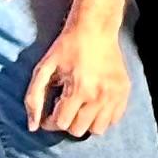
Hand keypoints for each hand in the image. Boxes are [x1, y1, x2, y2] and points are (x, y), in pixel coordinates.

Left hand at [24, 13, 133, 137]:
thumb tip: (33, 127)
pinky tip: (93, 104)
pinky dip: (102, 117)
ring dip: (85, 122)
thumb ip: (33, 98)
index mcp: (79, 89)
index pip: (61, 123)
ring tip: (79, 107)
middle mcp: (99, 95)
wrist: (95, 28)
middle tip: (64, 106)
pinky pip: (113, 120)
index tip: (50, 111)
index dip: (50, 120)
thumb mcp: (43, 68)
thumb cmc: (66, 47)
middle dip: (67, 121)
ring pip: (97, 129)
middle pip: (78, 130)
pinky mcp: (124, 92)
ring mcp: (115, 95)